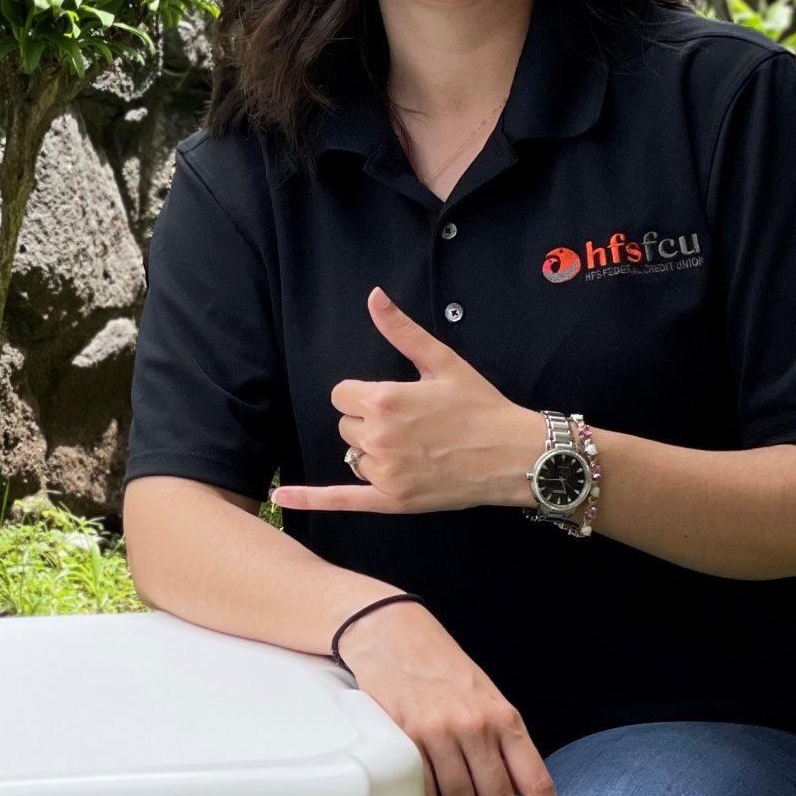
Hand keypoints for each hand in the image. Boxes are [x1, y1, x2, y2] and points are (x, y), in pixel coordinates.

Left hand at [275, 288, 544, 514]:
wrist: (514, 455)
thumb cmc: (480, 406)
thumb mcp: (441, 361)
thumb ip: (401, 330)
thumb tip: (373, 295)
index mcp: (385, 400)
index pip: (342, 395)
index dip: (363, 395)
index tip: (392, 399)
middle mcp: (379, 436)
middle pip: (346, 425)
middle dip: (369, 422)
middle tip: (412, 424)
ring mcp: (384, 471)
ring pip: (353, 456)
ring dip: (371, 452)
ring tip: (414, 449)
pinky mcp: (392, 500)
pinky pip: (341, 498)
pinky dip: (310, 499)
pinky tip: (281, 497)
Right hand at [339, 602, 572, 795]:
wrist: (394, 633)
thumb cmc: (442, 668)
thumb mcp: (485, 697)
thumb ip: (501, 742)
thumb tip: (513, 795)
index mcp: (505, 719)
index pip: (538, 782)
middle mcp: (477, 728)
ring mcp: (440, 733)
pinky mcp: (406, 738)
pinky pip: (426, 792)